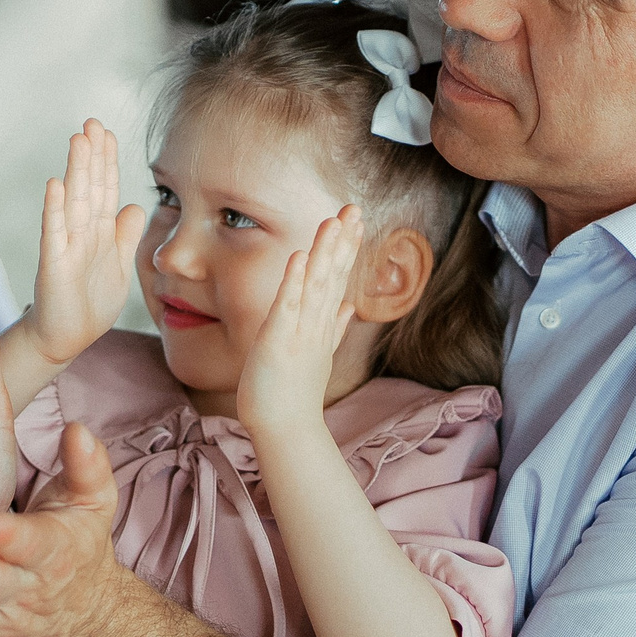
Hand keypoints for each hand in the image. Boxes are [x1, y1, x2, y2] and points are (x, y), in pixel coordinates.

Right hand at [25, 120, 144, 369]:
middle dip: (92, 155)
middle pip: (89, 186)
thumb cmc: (90, 302)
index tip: (107, 132)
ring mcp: (66, 246)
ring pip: (74, 201)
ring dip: (76, 171)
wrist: (67, 338)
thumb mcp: (119, 266)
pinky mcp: (55, 266)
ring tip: (78, 141)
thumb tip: (134, 205)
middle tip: (92, 122)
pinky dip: (55, 210)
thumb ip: (125, 235)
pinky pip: (55, 234)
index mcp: (100, 231)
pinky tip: (55, 185)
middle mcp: (82, 232)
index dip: (107, 161)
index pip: (105, 188)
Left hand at [235, 206, 360, 438]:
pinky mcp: (279, 341)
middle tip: (354, 206)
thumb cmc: (295, 394)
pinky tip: (300, 256)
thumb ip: (335, 328)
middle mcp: (317, 325)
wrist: (287, 429)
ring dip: (325, 252)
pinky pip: (289, 306)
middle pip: (333, 275)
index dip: (347, 248)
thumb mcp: (319, 355)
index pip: (338, 279)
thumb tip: (349, 307)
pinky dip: (295, 282)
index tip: (356, 219)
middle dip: (343, 240)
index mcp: (323, 325)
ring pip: (316, 286)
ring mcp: (300, 332)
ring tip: (333, 220)